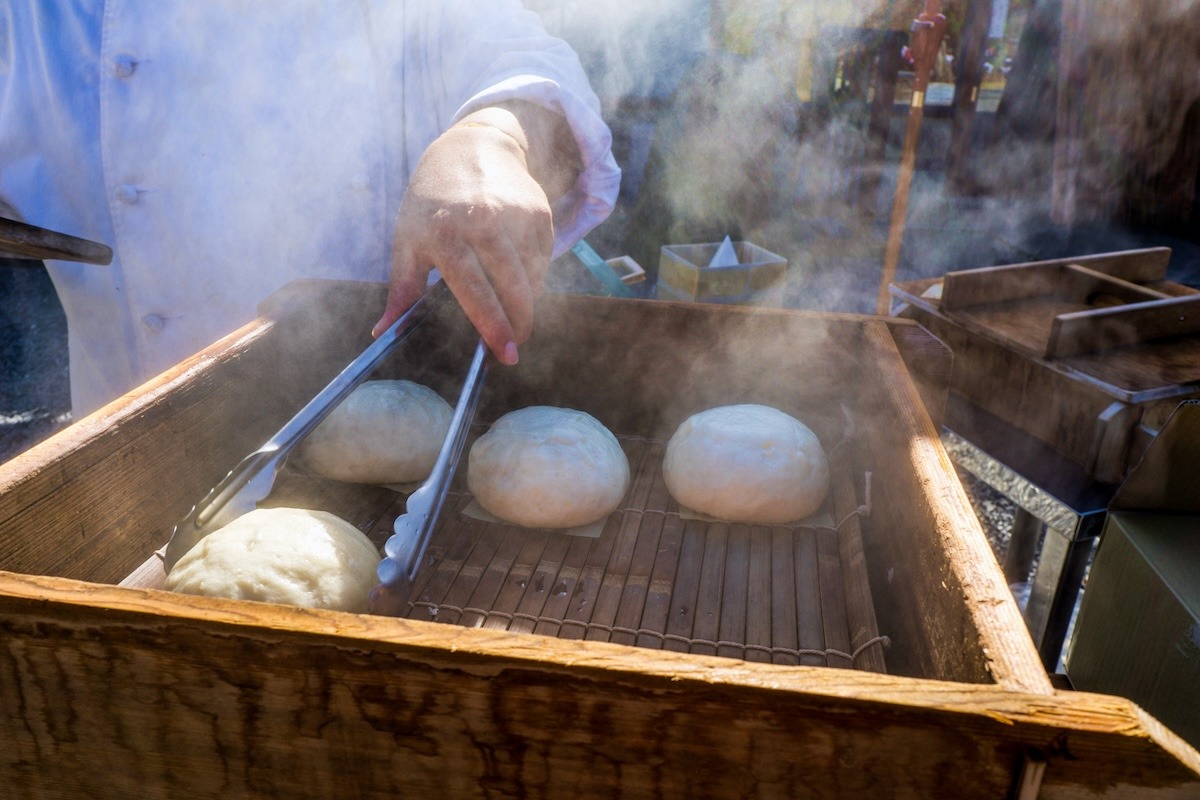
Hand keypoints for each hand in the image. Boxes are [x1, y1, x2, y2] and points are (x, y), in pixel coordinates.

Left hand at [374, 104, 578, 364]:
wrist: (471, 148)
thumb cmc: (430, 202)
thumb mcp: (408, 240)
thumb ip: (402, 289)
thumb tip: (381, 333)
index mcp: (444, 231)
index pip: (473, 288)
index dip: (491, 325)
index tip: (503, 353)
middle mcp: (484, 219)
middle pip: (512, 286)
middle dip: (519, 323)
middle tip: (515, 348)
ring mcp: (515, 214)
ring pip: (532, 277)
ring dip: (526, 302)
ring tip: (513, 313)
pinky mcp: (539, 212)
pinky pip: (543, 260)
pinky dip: (534, 278)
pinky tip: (519, 280)